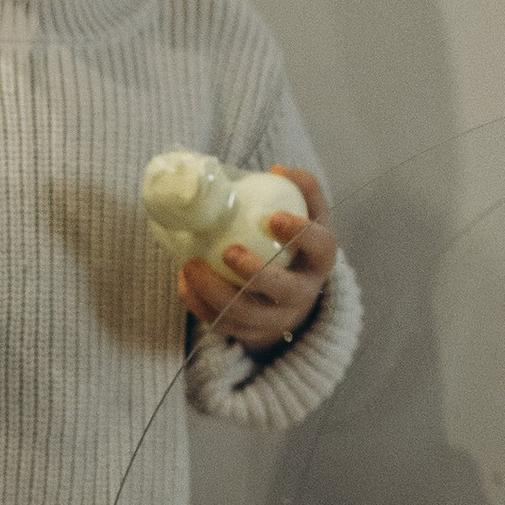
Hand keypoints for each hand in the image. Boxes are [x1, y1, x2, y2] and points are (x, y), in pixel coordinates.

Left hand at [178, 167, 336, 351]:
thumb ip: (300, 190)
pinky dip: (200, 305)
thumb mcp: (307, 216)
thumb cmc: (293, 245)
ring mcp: (278, 319)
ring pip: (247, 314)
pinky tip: (184, 283)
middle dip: (255, 273)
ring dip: (215, 292)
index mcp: (320, 261)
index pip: (320, 247)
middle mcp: (303, 294)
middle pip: (283, 290)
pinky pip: (223, 324)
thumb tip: (277, 170)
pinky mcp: (252, 333)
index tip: (273, 217)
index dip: (301, 234)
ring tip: (190, 266)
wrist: (290, 294)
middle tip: (228, 250)